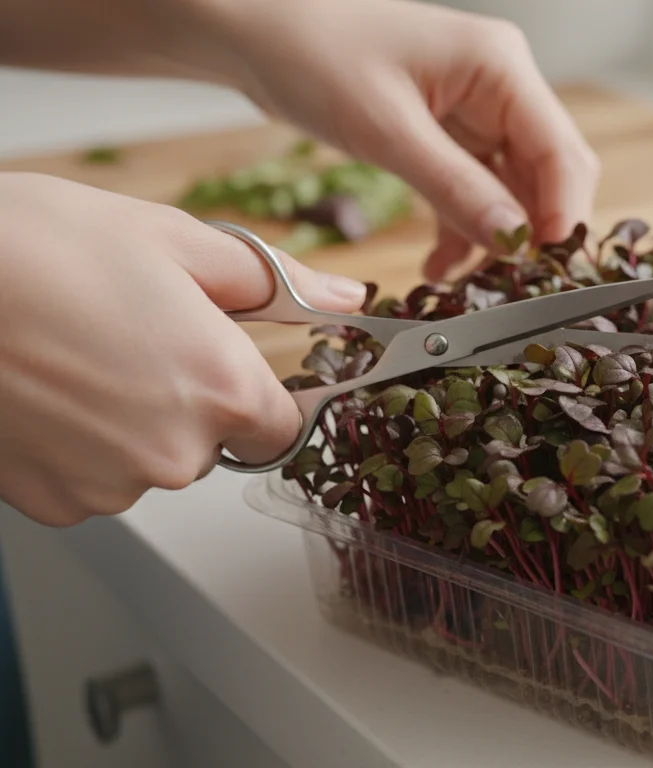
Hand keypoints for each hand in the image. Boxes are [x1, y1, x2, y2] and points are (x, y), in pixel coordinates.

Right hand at [0, 173, 367, 525]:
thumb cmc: (33, 250)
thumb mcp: (171, 239)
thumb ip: (273, 281)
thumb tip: (343, 297)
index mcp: (223, 389)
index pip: (283, 425)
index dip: (255, 391)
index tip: (225, 363)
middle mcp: (176, 454)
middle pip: (214, 444)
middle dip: (188, 398)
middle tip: (131, 337)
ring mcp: (109, 487)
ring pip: (149, 462)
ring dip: (128, 422)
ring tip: (76, 357)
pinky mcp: (51, 505)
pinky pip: (91, 480)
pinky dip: (76, 446)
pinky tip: (45, 392)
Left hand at [212, 0, 600, 280]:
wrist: (254, 30)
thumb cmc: (311, 55)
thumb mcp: (384, 130)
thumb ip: (455, 187)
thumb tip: (512, 241)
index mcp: (500, 66)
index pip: (560, 153)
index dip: (562, 217)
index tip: (548, 273)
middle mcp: (500, 84)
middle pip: (548, 173)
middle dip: (533, 233)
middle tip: (514, 290)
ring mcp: (476, 108)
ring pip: (513, 188)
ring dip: (496, 239)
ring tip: (471, 287)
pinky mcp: (448, 131)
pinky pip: (475, 190)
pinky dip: (463, 229)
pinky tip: (441, 266)